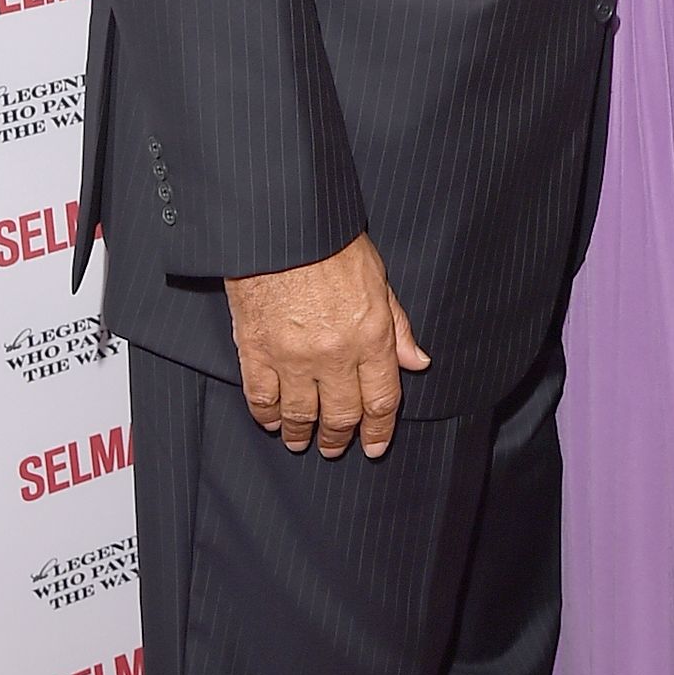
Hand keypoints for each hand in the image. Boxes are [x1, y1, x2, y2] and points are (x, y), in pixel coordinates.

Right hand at [225, 234, 429, 461]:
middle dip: (339, 438)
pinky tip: (272, 421)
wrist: (283, 227)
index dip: (378, 431)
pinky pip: (262, 398)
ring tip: (302, 441)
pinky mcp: (256, 351)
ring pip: (301, 415)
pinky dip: (267, 416)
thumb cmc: (332, 243)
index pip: (381, 401)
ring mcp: (293, 357)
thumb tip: (417, 361)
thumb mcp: (379, 278)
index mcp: (371, 337)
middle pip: (342, 415)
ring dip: (302, 434)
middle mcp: (335, 355)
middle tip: (335, 447)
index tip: (374, 446)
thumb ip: (398, 326)